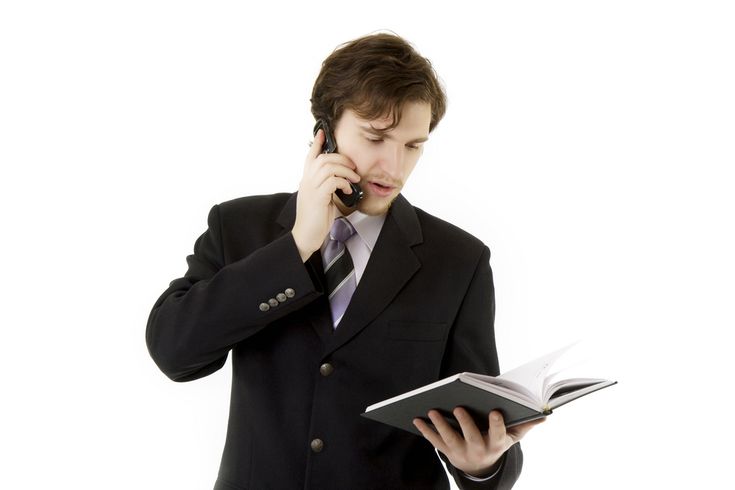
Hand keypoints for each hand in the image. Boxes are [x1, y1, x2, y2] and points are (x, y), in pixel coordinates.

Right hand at [291, 129, 360, 260]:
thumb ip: (327, 186)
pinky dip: (344, 183)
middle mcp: (306, 180)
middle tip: (353, 166)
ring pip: (329, 167)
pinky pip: (333, 181)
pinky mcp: (317, 196)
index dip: (316, 143)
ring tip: (354, 179)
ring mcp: (311, 188)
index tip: (323, 132)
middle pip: (323, 158)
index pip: (310, 156)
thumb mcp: (322, 198)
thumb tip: (341, 180)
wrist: (306, 235)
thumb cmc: (315, 219)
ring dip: (345, 170)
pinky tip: (348, 190)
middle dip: (341, 158)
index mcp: (307, 180)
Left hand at [413, 408, 543, 477]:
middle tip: (458, 407)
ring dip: (440, 426)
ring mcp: (461, 453)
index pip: (498, 435)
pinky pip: (435, 442)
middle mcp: (479, 450)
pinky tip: (417, 419)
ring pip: (450, 440)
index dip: (497, 425)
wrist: (480, 468)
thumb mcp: (511, 438)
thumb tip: (544, 416)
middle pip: (471, 437)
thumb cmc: (495, 443)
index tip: (496, 411)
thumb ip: (524, 426)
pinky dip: (425, 431)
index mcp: (495, 444)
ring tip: (432, 410)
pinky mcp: (447, 453)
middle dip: (465, 423)